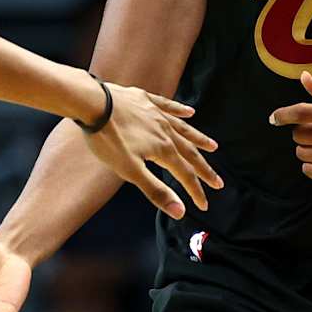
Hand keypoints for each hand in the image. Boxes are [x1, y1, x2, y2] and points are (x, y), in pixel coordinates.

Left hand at [84, 78, 219, 217]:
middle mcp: (165, 131)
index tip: (204, 205)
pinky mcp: (144, 100)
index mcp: (163, 150)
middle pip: (189, 153)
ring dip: (198, 139)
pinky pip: (167, 106)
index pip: (185, 175)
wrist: (92, 104)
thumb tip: (181, 212)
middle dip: (203, 170)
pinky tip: (189, 112)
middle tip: (218, 182)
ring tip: (212, 146)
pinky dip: (179, 110)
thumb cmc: (108, 140)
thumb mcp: (130, 170)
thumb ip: (155, 190)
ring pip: (182, 129)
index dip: (195, 191)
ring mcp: (155, 114)